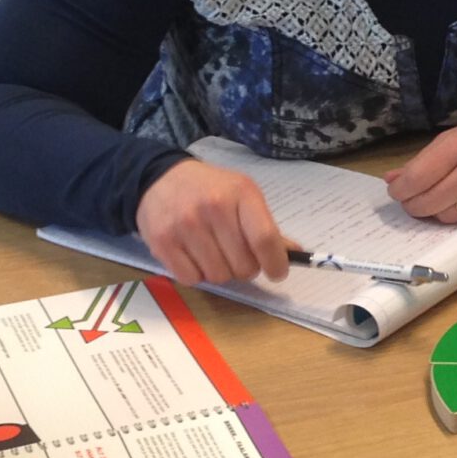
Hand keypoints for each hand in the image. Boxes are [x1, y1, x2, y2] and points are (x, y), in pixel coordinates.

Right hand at [135, 160, 289, 284]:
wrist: (160, 178)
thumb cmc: (210, 189)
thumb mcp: (242, 194)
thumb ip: (265, 226)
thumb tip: (295, 254)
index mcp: (241, 193)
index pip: (264, 238)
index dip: (275, 263)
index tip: (277, 273)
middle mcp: (213, 208)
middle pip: (243, 266)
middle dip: (245, 267)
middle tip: (236, 254)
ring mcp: (185, 226)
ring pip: (218, 276)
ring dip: (220, 271)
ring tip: (213, 252)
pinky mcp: (163, 242)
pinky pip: (191, 279)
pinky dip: (196, 274)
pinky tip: (193, 255)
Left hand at [384, 116, 456, 223]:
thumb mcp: (454, 138)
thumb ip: (423, 160)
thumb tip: (391, 180)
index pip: (417, 177)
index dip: (401, 190)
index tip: (397, 192)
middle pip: (428, 202)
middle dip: (413, 205)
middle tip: (411, 201)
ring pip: (446, 216)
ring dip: (436, 211)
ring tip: (440, 199)